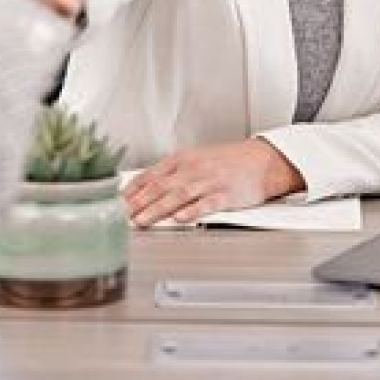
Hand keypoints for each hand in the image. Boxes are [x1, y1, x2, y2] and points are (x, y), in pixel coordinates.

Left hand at [122, 139, 305, 226]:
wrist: (262, 160)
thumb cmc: (228, 162)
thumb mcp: (196, 160)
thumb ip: (172, 174)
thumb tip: (144, 189)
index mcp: (183, 159)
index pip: (150, 175)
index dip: (132, 190)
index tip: (117, 203)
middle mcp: (194, 168)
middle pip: (160, 186)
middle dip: (139, 202)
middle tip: (122, 216)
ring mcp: (210, 180)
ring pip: (178, 195)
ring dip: (157, 209)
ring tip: (142, 221)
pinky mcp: (227, 194)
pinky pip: (207, 203)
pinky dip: (192, 211)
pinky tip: (179, 218)